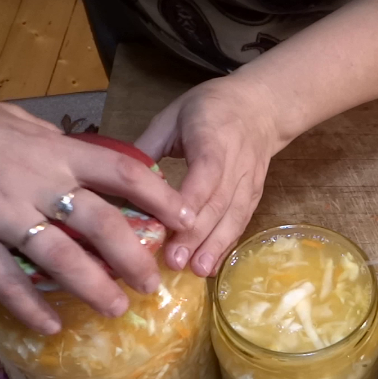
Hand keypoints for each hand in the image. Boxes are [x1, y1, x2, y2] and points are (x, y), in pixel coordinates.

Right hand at [0, 71, 193, 333]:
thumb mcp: (13, 119)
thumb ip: (50, 142)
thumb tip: (82, 157)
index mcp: (51, 147)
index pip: (125, 172)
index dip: (163, 198)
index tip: (189, 220)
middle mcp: (34, 180)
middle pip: (104, 224)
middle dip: (136, 258)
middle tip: (155, 284)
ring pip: (61, 259)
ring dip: (95, 288)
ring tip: (117, 310)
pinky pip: (4, 280)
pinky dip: (30, 307)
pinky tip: (50, 326)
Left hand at [136, 74, 285, 276]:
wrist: (261, 107)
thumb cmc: (209, 109)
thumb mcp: (173, 116)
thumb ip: (148, 147)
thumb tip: (116, 181)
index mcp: (212, 136)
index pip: (206, 170)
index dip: (192, 197)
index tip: (173, 224)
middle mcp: (236, 161)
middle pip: (219, 201)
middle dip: (197, 234)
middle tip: (174, 261)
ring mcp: (248, 181)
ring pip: (234, 216)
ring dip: (216, 245)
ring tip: (198, 271)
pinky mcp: (254, 195)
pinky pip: (241, 222)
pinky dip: (227, 246)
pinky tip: (212, 267)